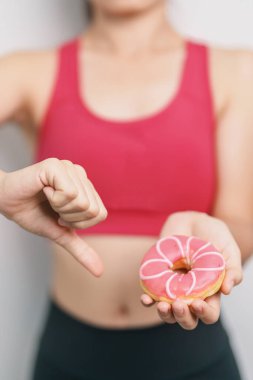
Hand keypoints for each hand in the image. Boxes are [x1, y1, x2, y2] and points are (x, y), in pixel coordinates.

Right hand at [0, 158, 107, 275]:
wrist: (4, 202)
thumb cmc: (31, 213)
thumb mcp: (60, 233)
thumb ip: (80, 249)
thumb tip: (99, 272)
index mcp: (85, 187)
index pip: (100, 214)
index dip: (79, 223)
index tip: (61, 217)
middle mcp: (80, 174)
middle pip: (92, 210)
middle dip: (70, 218)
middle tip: (53, 208)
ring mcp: (69, 167)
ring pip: (82, 203)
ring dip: (60, 209)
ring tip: (47, 198)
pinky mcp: (56, 165)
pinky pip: (70, 194)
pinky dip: (54, 200)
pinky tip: (44, 190)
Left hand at [141, 211, 242, 329]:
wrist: (193, 220)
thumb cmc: (214, 236)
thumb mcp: (229, 250)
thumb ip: (233, 270)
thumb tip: (227, 290)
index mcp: (210, 293)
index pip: (208, 314)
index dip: (204, 313)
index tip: (197, 303)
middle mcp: (191, 294)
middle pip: (187, 319)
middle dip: (183, 317)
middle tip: (179, 305)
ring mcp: (173, 287)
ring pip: (168, 312)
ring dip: (165, 314)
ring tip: (163, 305)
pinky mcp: (158, 278)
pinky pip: (151, 295)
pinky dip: (148, 300)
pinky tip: (146, 298)